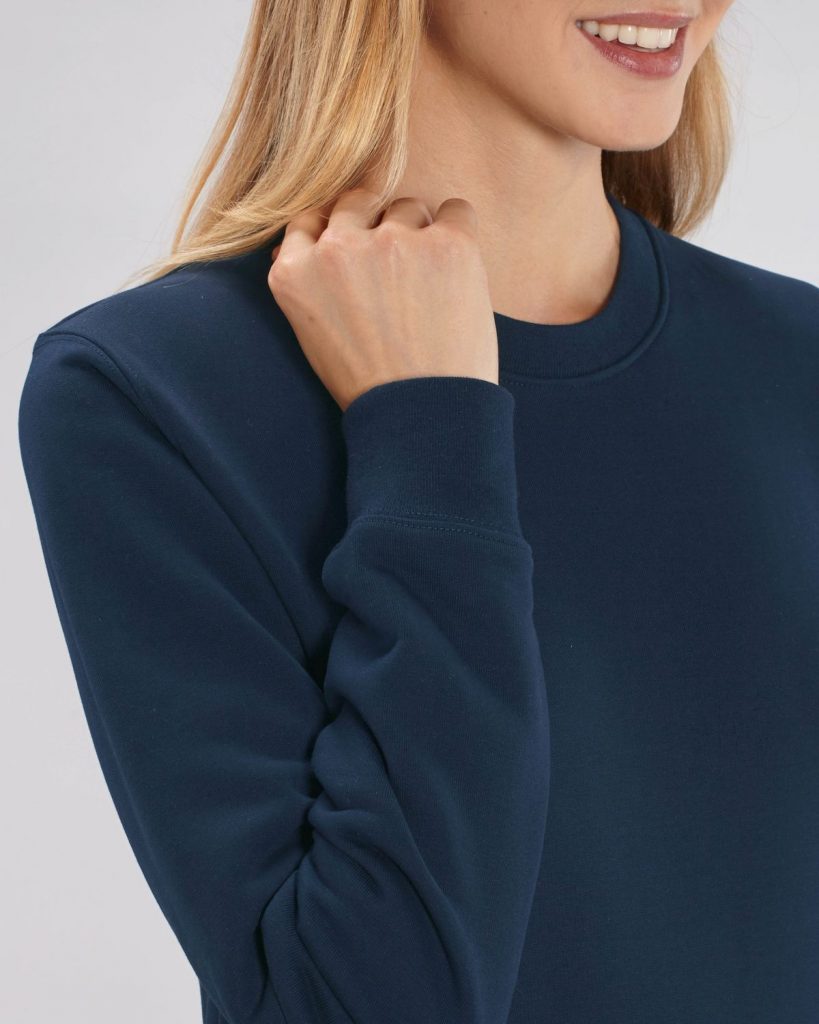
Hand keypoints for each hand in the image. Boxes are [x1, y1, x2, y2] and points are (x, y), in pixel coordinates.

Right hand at [267, 187, 498, 411]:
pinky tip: (457, 266)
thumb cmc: (371, 386)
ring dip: (418, 234)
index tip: (357, 251)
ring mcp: (393, 243)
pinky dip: (459, 229)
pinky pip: (456, 209)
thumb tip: (305, 244)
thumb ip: (306, 284)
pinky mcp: (447, 245)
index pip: (308, 219)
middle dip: (375, 225)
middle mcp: (338, 248)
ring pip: (407, 207)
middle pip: (357, 202)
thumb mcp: (314, 337)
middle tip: (397, 270)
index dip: (336, 231)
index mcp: (295, 272)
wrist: (423, 418)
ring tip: (430, 287)